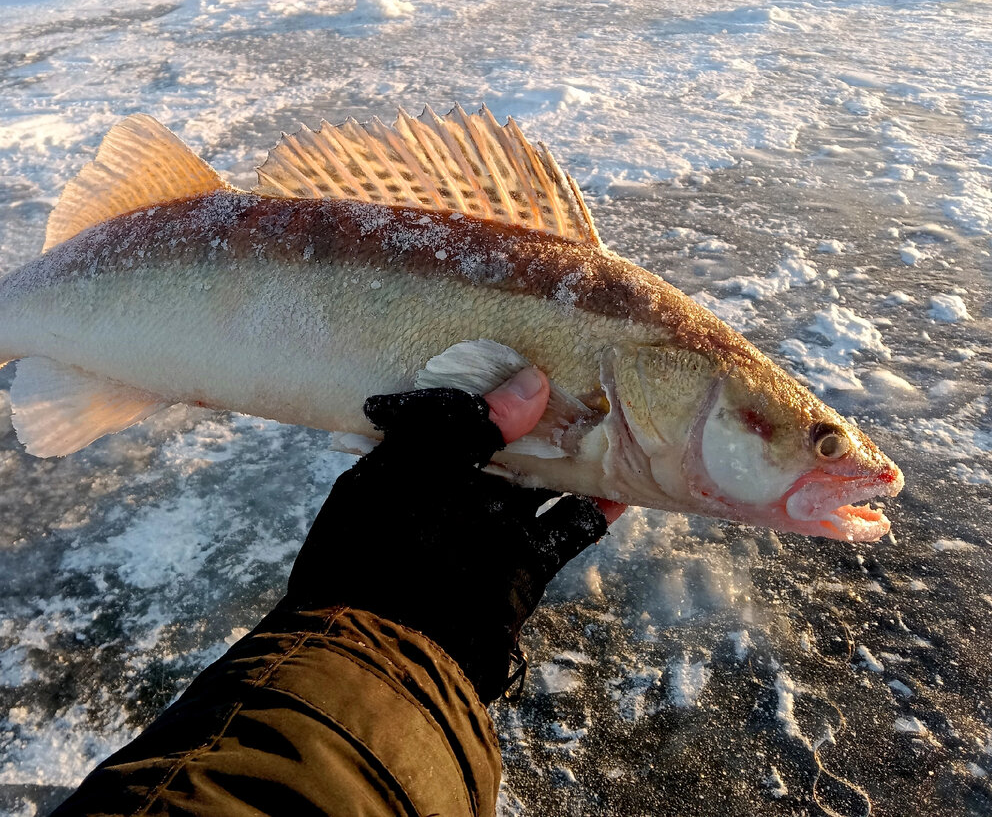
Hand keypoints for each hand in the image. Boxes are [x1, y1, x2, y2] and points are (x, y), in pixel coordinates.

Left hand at [283, 368, 624, 701]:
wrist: (391, 659)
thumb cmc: (382, 554)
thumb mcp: (409, 472)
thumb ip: (461, 424)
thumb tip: (527, 385)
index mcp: (406, 464)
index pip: (449, 410)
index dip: (484, 381)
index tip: (525, 348)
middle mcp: (448, 493)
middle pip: (503, 442)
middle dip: (539, 414)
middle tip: (584, 373)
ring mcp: (489, 530)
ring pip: (542, 480)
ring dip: (576, 454)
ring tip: (615, 414)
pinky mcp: (523, 567)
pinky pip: (567, 527)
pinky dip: (596, 506)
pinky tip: (625, 481)